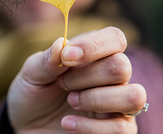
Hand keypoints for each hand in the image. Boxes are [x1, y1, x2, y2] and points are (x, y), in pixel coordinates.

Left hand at [7, 27, 146, 132]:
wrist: (28, 127)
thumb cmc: (34, 94)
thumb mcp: (32, 74)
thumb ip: (47, 59)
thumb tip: (62, 44)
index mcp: (96, 54)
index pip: (115, 38)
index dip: (94, 45)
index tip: (67, 57)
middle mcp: (114, 77)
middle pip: (122, 66)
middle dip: (86, 76)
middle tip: (62, 83)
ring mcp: (119, 105)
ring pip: (134, 96)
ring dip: (96, 99)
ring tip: (71, 101)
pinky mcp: (119, 130)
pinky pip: (121, 128)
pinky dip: (90, 127)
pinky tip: (67, 124)